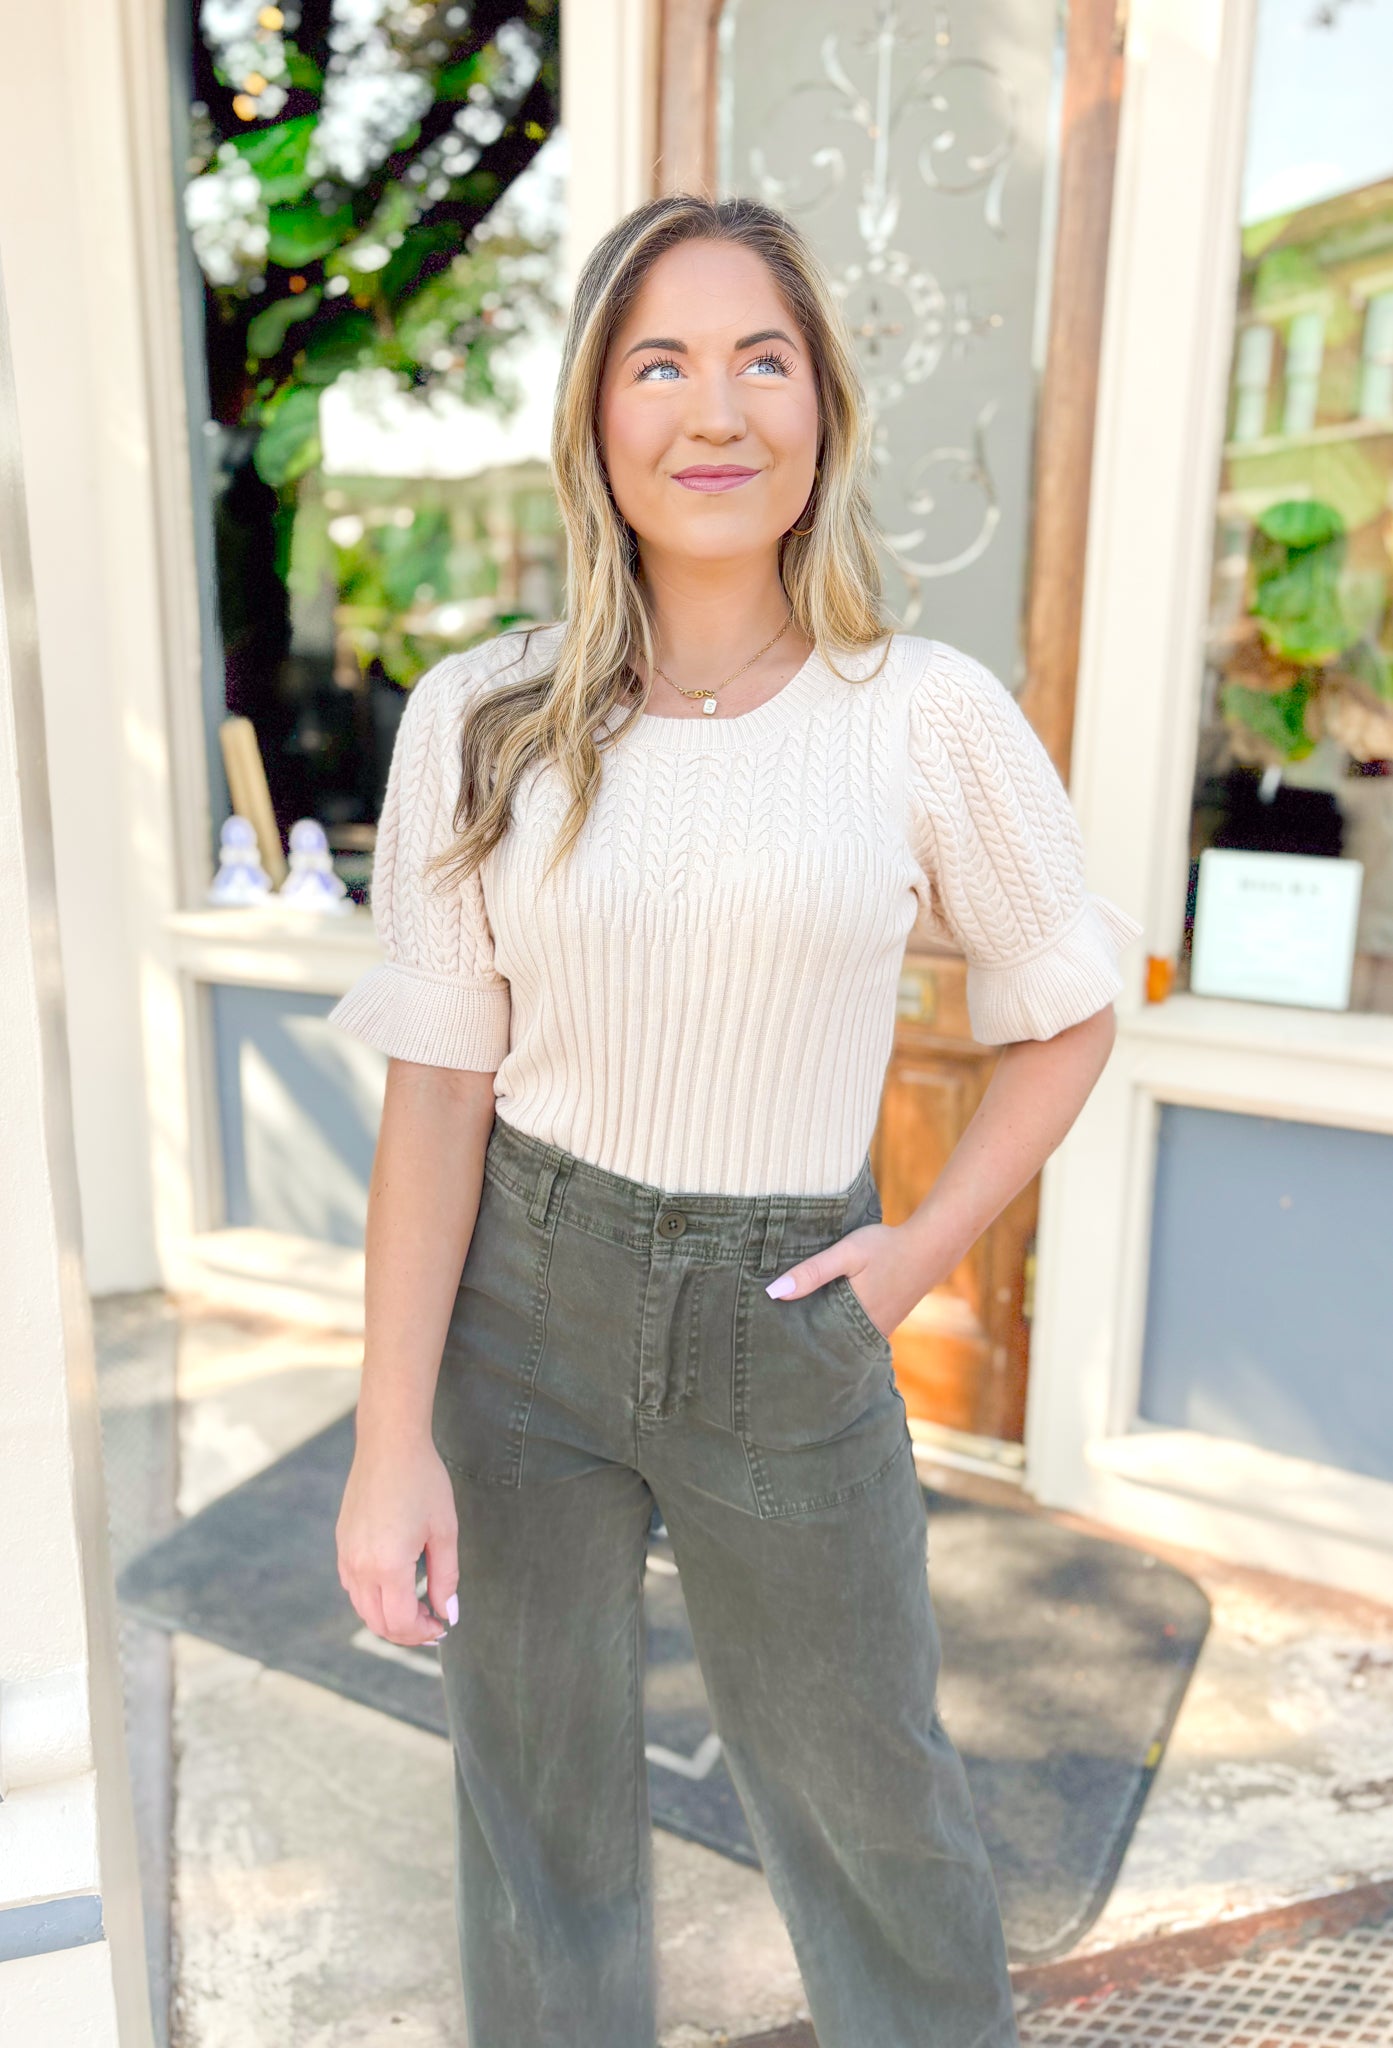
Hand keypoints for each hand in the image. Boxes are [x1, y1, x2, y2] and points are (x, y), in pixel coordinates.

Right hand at [337, 1427, 458, 1647]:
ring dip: (388, 1618)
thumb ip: (446, 1578)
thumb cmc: (423, 1482)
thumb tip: (449, 1614)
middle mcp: (359, 1566)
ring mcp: (346, 1555)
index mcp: (387, 1566)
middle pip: (378, 1623)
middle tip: (433, 1624)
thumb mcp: (444, 1530)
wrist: (389, 1444)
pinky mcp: (342, 1544)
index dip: (423, 1632)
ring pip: (362, 1608)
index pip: (401, 1622)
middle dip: (407, 1632)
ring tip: (418, 1609)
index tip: (443, 1624)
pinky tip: (396, 1587)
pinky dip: (373, 1599)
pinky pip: (353, 1587)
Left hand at [764, 1221, 935, 1342]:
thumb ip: (812, 1272)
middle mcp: (866, 1332)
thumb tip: (774, 1292)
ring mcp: (877, 1329)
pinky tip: (821, 1318)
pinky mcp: (884, 1321)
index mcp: (853, 1319)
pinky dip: (838, 1327)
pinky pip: (854, 1332)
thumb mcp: (846, 1253)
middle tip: (769, 1340)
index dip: (789, 1341)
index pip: (812, 1341)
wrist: (930, 1247)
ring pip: (840, 1339)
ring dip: (820, 1334)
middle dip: (802, 1342)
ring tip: (788, 1331)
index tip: (765, 1340)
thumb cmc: (885, 1247)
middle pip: (826, 1344)